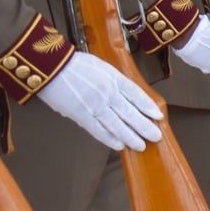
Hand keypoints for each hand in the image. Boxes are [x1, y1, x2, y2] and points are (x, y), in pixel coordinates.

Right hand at [36, 50, 162, 150]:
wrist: (51, 67)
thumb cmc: (76, 65)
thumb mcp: (102, 67)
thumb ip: (114, 81)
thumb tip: (126, 95)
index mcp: (115, 79)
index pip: (136, 95)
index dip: (148, 107)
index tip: (158, 116)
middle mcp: (108, 93)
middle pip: (130, 112)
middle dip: (144, 126)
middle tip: (156, 136)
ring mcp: (95, 105)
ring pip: (117, 125)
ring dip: (130, 136)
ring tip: (141, 145)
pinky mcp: (81, 114)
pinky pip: (98, 130)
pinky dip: (109, 138)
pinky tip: (120, 145)